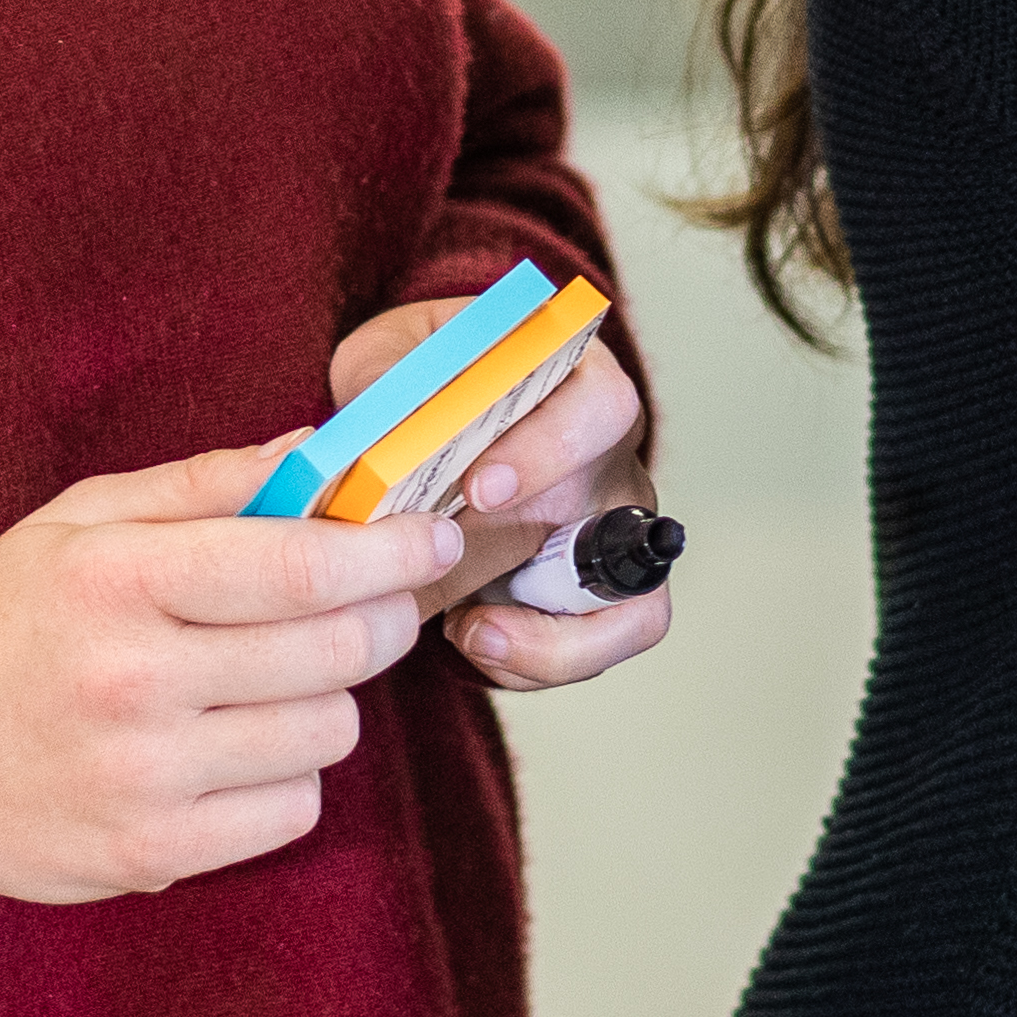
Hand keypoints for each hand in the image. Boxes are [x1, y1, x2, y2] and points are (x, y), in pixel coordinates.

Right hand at [0, 441, 457, 908]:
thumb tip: (320, 452)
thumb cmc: (3, 629)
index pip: (301, 564)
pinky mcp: (155, 853)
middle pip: (337, 649)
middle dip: (382, 616)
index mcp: (116, 578)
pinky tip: (241, 745)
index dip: (391, 550)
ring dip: (329, 697)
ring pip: (328, 730)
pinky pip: (294, 808)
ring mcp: (145, 776)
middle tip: (378, 601)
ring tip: (277, 678)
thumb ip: (204, 483)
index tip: (432, 536)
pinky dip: (289, 773)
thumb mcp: (76, 522)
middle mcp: (133, 679)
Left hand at [326, 292, 676, 692]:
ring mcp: (606, 535)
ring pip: (633, 609)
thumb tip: (383, 404)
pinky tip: (471, 640)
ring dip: (553, 643)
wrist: (425, 422)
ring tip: (474, 637)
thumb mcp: (397, 355)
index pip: (600, 409)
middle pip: (628, 525)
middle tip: (468, 611)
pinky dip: (532, 661)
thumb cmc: (425, 382)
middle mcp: (609, 462)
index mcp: (578, 384)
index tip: (479, 489)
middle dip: (553, 582)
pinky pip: (591, 645)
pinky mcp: (586, 595)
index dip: (550, 451)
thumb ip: (390, 373)